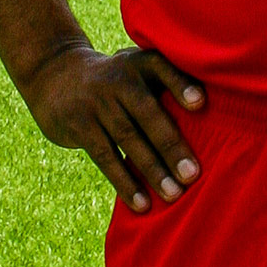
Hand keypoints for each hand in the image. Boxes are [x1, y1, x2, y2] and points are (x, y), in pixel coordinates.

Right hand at [22, 41, 205, 212]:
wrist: (58, 75)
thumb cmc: (117, 81)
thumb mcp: (137, 70)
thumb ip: (168, 85)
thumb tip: (209, 118)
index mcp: (140, 62)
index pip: (163, 68)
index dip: (181, 84)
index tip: (200, 103)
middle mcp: (119, 78)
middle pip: (148, 112)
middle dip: (171, 144)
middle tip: (192, 174)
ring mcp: (97, 102)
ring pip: (128, 138)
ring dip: (152, 169)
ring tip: (174, 195)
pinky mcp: (80, 125)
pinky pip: (106, 157)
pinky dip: (125, 183)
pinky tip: (142, 204)